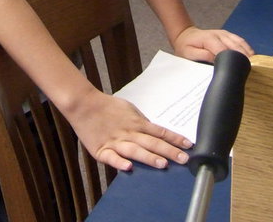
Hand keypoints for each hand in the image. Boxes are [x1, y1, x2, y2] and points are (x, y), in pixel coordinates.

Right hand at [67, 87, 192, 171]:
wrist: (84, 104)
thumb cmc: (107, 106)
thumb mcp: (129, 109)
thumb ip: (142, 121)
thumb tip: (155, 131)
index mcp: (136, 123)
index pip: (160, 132)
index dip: (174, 139)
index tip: (188, 146)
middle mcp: (129, 132)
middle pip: (152, 142)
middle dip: (169, 151)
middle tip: (184, 159)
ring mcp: (116, 141)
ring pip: (135, 150)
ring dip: (149, 157)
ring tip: (163, 164)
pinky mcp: (102, 150)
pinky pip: (112, 157)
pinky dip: (120, 162)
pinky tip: (129, 167)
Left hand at [173, 26, 253, 62]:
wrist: (185, 35)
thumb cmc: (186, 46)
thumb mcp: (188, 53)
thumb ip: (202, 55)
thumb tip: (216, 58)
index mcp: (209, 39)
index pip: (224, 50)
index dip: (232, 59)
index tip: (240, 69)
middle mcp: (219, 34)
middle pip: (235, 46)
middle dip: (243, 57)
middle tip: (250, 70)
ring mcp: (224, 34)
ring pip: (239, 42)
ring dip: (247, 52)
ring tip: (254, 64)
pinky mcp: (227, 35)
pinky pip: (239, 40)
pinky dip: (246, 47)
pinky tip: (251, 56)